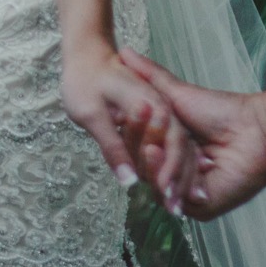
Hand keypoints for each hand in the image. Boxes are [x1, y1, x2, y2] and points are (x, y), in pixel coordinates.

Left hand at [63, 46, 198, 216]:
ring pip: (178, 146)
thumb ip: (113, 147)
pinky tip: (169, 184)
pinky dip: (171, 162)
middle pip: (180, 148)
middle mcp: (163, 107)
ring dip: (178, 174)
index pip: (172, 144)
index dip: (171, 173)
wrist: (86, 54)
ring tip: (177, 205)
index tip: (169, 201)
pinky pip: (168, 142)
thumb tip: (129, 181)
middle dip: (180, 179)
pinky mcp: (155, 115)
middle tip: (177, 211)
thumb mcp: (92, 115)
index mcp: (153, 104)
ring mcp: (161, 110)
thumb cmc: (84, 81)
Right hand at [121, 48, 265, 219]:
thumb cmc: (224, 111)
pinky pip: (174, 198)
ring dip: (153, 163)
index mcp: (169, 151)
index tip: (128, 111)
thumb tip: (124, 52)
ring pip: (156, 184)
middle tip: (141, 126)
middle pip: (144, 168)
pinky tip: (162, 158)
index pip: (138, 149)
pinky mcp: (200, 207)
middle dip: (140, 148)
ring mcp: (187, 191)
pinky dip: (167, 178)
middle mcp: (176, 172)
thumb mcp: (177, 93)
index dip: (131, 132)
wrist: (256, 128)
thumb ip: (149, 77)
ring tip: (153, 146)